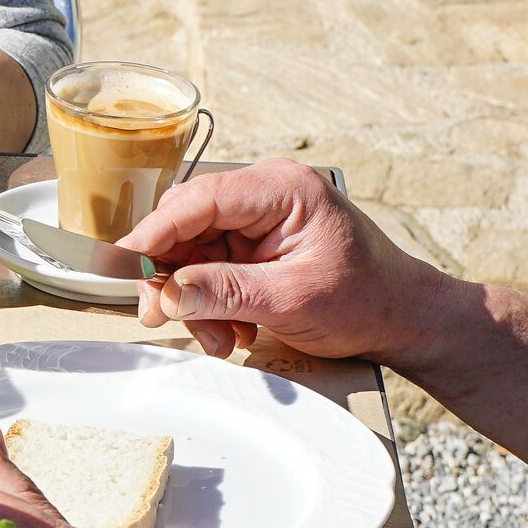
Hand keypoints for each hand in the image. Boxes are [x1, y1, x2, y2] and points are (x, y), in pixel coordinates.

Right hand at [120, 159, 458, 368]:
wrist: (404, 319)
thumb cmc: (367, 301)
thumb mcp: (291, 300)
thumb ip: (224, 293)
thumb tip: (168, 293)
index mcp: (282, 190)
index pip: (199, 200)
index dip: (155, 233)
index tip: (124, 264)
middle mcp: (267, 194)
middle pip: (188, 225)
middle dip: (173, 276)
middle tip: (158, 315)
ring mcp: (260, 219)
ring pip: (194, 252)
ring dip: (194, 299)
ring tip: (219, 338)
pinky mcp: (257, 244)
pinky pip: (212, 268)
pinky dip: (212, 303)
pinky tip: (232, 329)